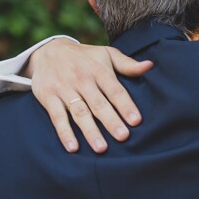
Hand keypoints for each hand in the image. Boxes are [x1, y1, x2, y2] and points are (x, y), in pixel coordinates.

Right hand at [29, 39, 152, 153]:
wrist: (48, 51)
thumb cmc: (84, 57)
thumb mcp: (106, 55)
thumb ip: (127, 64)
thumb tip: (150, 65)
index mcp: (99, 71)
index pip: (115, 90)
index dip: (125, 105)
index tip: (136, 121)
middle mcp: (82, 80)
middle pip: (98, 103)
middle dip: (110, 120)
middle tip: (122, 136)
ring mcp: (65, 89)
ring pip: (79, 112)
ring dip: (90, 131)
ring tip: (101, 148)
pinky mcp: (49, 97)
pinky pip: (57, 117)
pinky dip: (64, 132)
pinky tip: (73, 147)